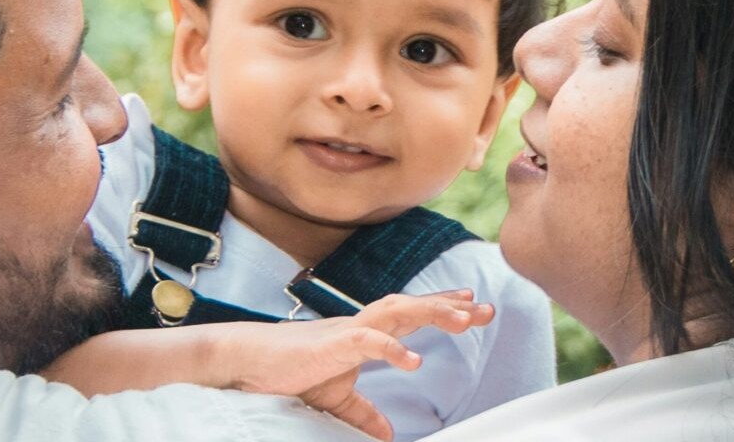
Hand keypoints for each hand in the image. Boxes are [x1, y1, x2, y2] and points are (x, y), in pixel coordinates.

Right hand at [207, 290, 493, 440]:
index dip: (441, 307)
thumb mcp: (334, 397)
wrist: (246, 361)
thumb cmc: (287, 372)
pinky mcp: (332, 343)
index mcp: (363, 334)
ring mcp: (347, 330)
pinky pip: (368, 340)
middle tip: (486, 307)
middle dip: (450, 305)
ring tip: (464, 318)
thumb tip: (385, 434)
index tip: (474, 304)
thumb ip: (363, 412)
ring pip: (397, 311)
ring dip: (432, 313)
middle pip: (412, 306)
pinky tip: (415, 361)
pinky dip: (393, 348)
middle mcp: (360, 324)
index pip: (409, 315)